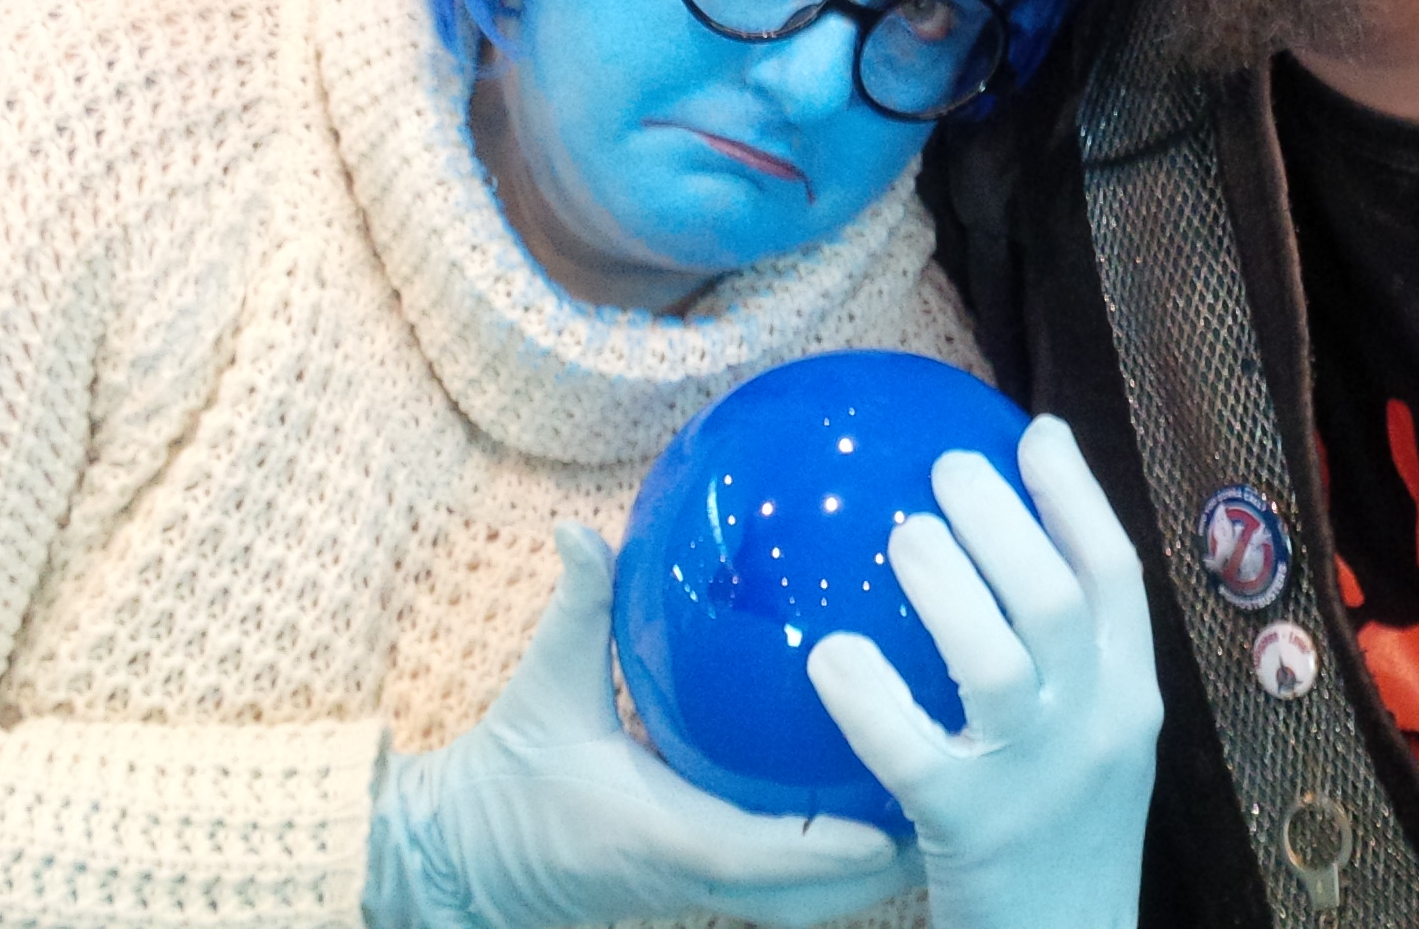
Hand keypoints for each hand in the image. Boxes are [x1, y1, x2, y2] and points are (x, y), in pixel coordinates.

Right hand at [365, 523, 916, 928]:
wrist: (461, 860)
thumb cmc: (505, 778)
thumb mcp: (543, 687)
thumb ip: (578, 608)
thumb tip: (582, 528)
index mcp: (665, 836)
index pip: (769, 853)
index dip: (841, 839)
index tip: (904, 796)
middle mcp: (694, 876)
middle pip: (813, 895)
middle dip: (886, 858)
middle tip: (957, 793)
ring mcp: (699, 892)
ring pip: (805, 901)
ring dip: (868, 866)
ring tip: (938, 800)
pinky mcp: (699, 887)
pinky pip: (781, 886)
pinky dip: (830, 860)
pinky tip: (867, 800)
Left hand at [807, 416, 1163, 928]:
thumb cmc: (1057, 841)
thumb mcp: (1089, 747)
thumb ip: (1063, 666)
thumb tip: (998, 561)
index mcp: (1129, 698)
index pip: (1115, 574)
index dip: (1078, 493)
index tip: (1034, 432)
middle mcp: (1097, 728)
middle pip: (1055, 595)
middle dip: (1002, 517)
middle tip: (945, 471)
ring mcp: (1037, 780)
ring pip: (996, 658)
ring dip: (944, 582)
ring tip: (902, 538)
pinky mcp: (970, 829)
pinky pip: (908, 748)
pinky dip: (866, 694)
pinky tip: (828, 657)